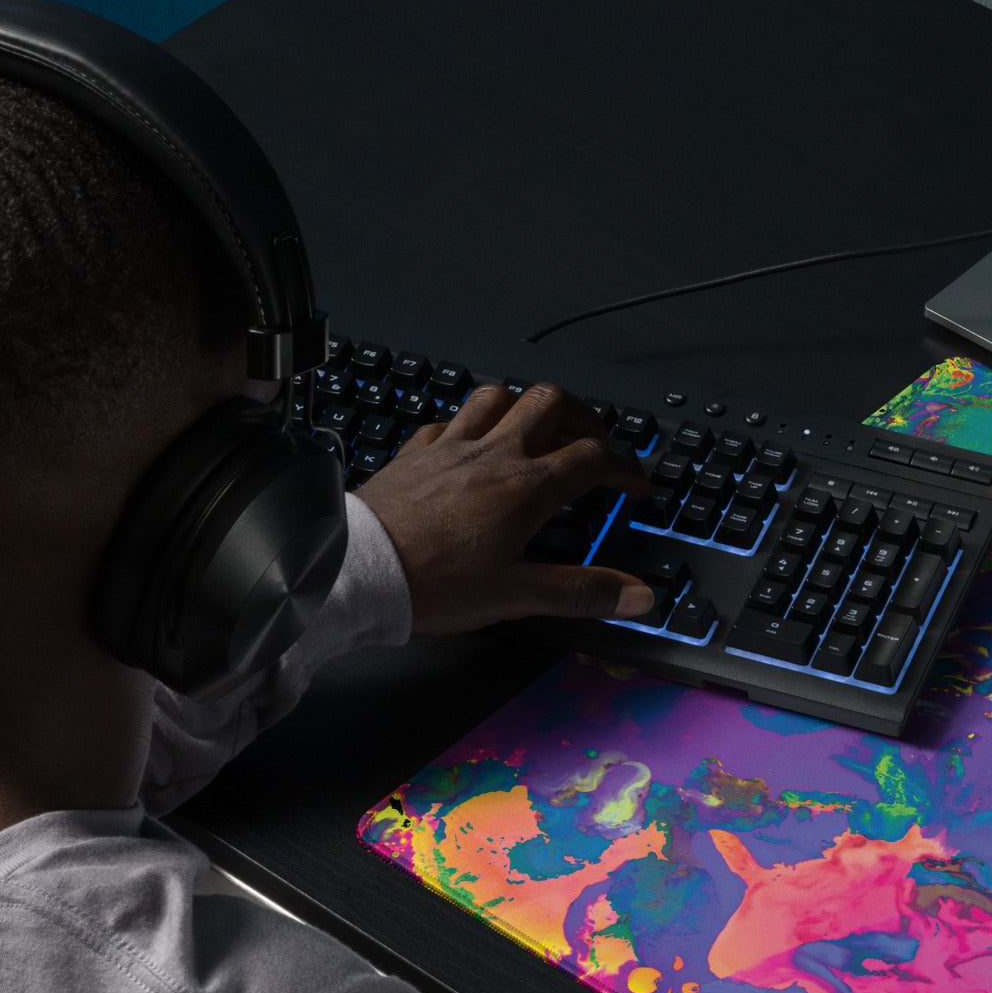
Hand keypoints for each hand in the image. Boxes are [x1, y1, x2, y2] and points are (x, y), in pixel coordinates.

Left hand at [355, 382, 655, 636]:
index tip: (634, 486)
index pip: (593, 458)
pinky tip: (468, 445)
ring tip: (537, 430)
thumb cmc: (430, 583)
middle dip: (583, 416)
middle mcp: (492, 454)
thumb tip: (637, 595)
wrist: (354, 571)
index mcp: (525, 487)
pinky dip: (468, 425)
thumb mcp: (515, 595)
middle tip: (592, 442)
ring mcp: (450, 447)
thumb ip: (580, 592)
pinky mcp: (413, 454)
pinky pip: (446, 421)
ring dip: (526, 406)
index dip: (625, 467)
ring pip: (499, 397)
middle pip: (551, 403)